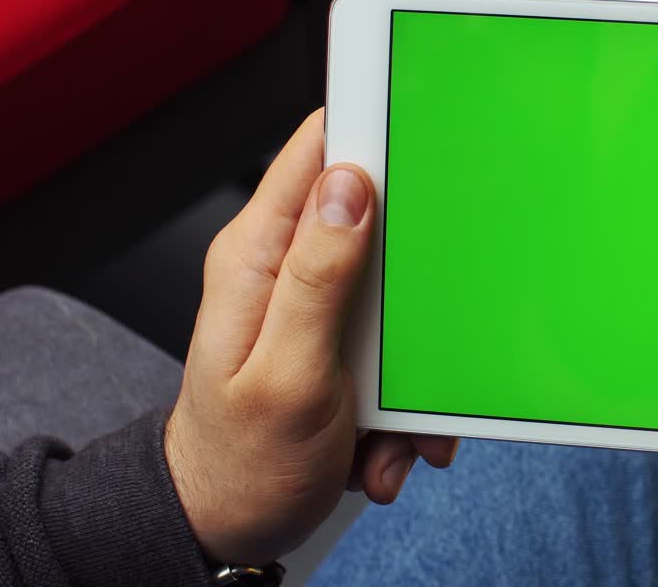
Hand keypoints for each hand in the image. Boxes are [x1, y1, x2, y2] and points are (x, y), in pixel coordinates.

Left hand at [165, 109, 457, 564]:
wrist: (230, 524)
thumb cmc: (239, 464)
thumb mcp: (287, 374)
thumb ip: (318, 277)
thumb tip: (348, 187)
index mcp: (257, 256)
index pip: (315, 152)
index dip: (372, 132)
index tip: (426, 136)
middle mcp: (287, 269)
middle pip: (377, 223)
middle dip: (416, 286)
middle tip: (415, 345)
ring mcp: (318, 307)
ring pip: (402, 295)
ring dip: (415, 364)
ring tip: (390, 427)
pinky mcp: (342, 343)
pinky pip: (400, 348)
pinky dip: (407, 400)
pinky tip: (383, 443)